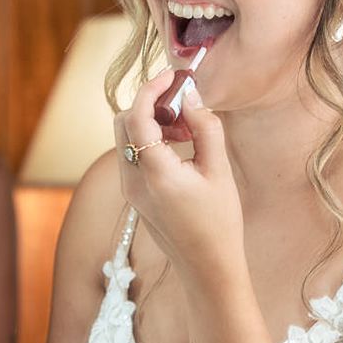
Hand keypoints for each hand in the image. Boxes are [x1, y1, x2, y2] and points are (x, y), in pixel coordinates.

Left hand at [114, 70, 243, 283]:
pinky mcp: (133, 193)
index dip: (152, 89)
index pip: (138, 117)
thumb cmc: (219, 221)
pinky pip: (132, 153)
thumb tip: (191, 95)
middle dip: (150, 104)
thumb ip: (204, 128)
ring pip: (126, 137)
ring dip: (151, 122)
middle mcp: (133, 180)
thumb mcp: (219, 171)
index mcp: (155, 173)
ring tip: (188, 130)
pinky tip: (180, 146)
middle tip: (184, 106)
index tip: (172, 76)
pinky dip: (150, 139)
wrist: (207, 266)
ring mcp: (129, 188)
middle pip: (124, 122)